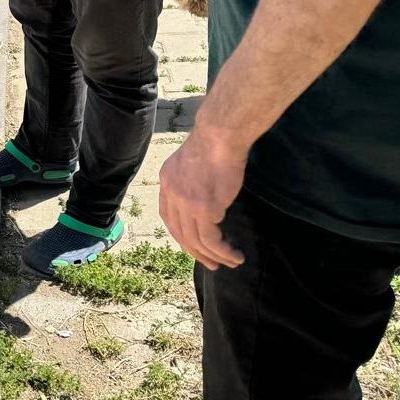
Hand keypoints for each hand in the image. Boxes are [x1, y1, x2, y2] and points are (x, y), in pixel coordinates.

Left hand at [158, 125, 247, 270]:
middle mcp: (171, 194)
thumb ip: (191, 179)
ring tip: (230, 262)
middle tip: (211, 264)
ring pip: (196, 240)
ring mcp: (186, 203)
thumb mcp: (192, 161)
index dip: (181, 234)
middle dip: (195, 252)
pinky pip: (211, 239)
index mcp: (166, 181)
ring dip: (213, 256)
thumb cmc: (213, 142)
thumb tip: (202, 193)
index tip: (194, 245)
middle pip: (179, 232)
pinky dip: (222, 251)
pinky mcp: (204, 209)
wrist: (220, 135)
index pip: (168, 216)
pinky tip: (233, 254)